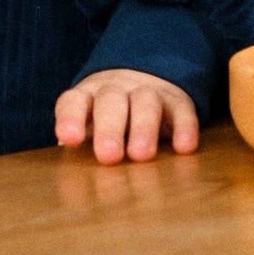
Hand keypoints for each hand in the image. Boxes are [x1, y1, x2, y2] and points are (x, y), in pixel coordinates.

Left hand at [54, 69, 198, 163]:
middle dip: (109, 127)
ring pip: (145, 101)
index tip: (69, 138)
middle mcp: (117, 91)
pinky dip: (184, 127)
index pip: (74, 101)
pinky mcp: (178, 102)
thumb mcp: (90, 128)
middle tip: (108, 156)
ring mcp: (149, 93)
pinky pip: (182, 110)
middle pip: (111, 101)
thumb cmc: (109, 119)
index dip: (71, 118)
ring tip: (141, 156)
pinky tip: (183, 148)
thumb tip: (69, 174)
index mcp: (88, 97)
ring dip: (143, 127)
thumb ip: (80, 147)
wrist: (145, 80)